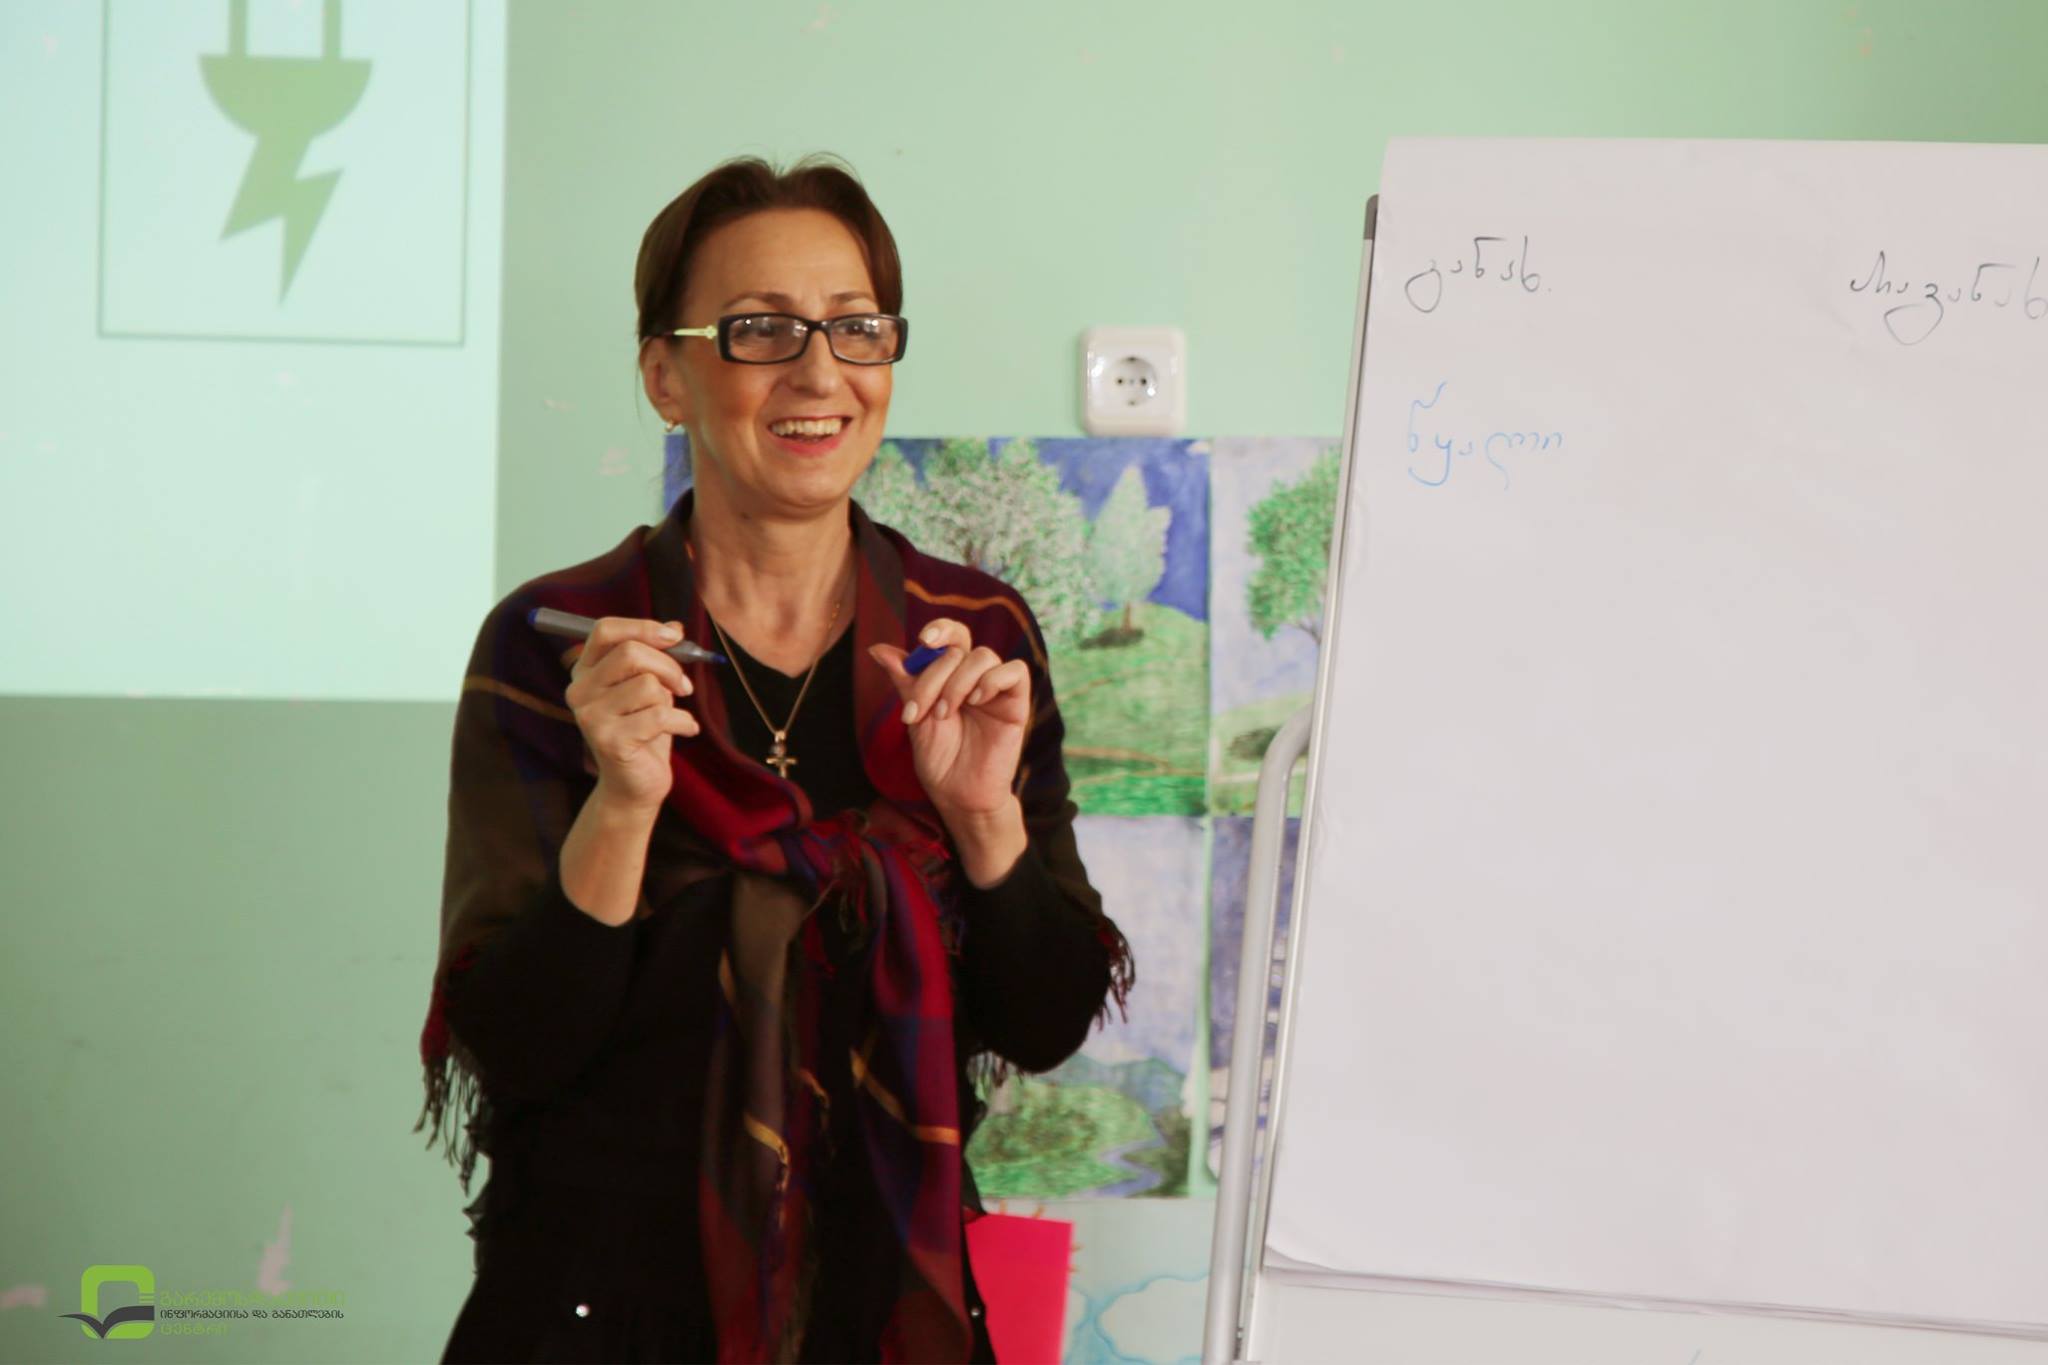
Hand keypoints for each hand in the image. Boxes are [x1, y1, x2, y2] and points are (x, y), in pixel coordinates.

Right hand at [562, 616, 699, 810]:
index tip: (674, 638)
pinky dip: (683, 721)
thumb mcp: (649, 686)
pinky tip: (685, 730)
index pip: (606, 630)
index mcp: (585, 671)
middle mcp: (579, 691)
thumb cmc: (643, 729)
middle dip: (668, 666)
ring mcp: (591, 717)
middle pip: (630, 654)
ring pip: (648, 685)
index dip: (643, 628)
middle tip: (684, 685)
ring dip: (671, 699)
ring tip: (670, 715)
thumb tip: (676, 627)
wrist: (635, 784)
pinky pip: (660, 715)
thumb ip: (656, 656)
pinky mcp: (609, 741)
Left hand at [867, 618, 1030, 820]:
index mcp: (950, 676)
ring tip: (945, 714)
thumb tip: (877, 649)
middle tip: (922, 711)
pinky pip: (1015, 672)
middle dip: (933, 677)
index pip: (951, 636)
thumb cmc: (938, 759)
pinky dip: (993, 679)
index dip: (940, 629)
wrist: (957, 795)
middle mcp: (974, 678)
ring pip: (984, 656)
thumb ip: (904, 681)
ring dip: (957, 682)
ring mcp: (995, 690)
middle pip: (959, 648)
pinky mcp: (1016, 704)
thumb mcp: (915, 717)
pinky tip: (976, 700)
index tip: (923, 642)